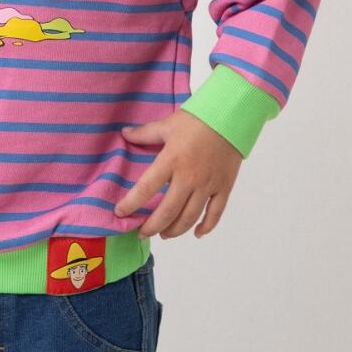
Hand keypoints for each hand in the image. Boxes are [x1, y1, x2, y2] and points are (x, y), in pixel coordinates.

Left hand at [113, 109, 242, 238]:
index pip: (146, 188)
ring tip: (164, 234)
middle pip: (168, 211)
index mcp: (171, 160)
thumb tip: (124, 133)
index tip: (120, 213)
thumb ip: (145, 133)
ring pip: (189, 217)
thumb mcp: (167, 124)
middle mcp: (189, 177)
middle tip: (141, 232)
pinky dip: (206, 227)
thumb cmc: (198, 119)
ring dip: (175, 230)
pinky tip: (196, 234)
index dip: (131, 203)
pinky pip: (215, 213)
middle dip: (152, 226)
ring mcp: (208, 184)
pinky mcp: (223, 187)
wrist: (231, 116)